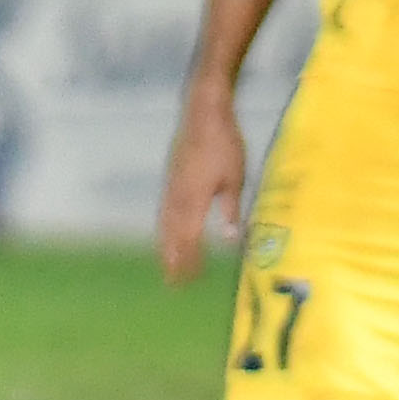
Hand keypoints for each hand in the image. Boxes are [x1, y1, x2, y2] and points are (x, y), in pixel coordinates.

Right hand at [154, 86, 249, 283]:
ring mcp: (170, 189)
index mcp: (194, 202)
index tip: (192, 280)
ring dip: (166, 248)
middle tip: (174, 284)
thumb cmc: (225, 145)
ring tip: (167, 266)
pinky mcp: (169, 180)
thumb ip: (230, 211)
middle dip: (173, 261)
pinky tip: (167, 234)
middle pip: (172, 238)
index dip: (190, 261)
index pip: (190, 240)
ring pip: (164, 226)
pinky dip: (164, 230)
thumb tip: (230, 240)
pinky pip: (163, 212)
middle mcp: (176, 199)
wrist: (203, 116)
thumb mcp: (235, 179)